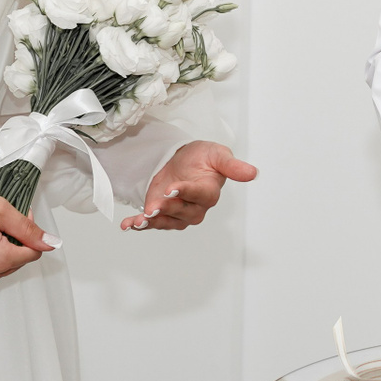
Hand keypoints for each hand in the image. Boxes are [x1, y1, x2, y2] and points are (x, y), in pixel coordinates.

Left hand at [122, 140, 257, 231]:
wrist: (182, 160)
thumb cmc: (203, 157)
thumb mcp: (217, 154)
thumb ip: (232, 165)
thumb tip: (253, 173)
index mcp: (210, 191)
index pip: (201, 195)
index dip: (187, 192)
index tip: (172, 188)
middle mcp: (196, 206)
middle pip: (183, 213)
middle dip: (167, 210)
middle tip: (154, 205)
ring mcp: (178, 213)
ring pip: (167, 222)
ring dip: (152, 222)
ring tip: (138, 220)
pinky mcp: (162, 214)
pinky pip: (152, 223)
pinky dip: (139, 225)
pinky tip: (127, 224)